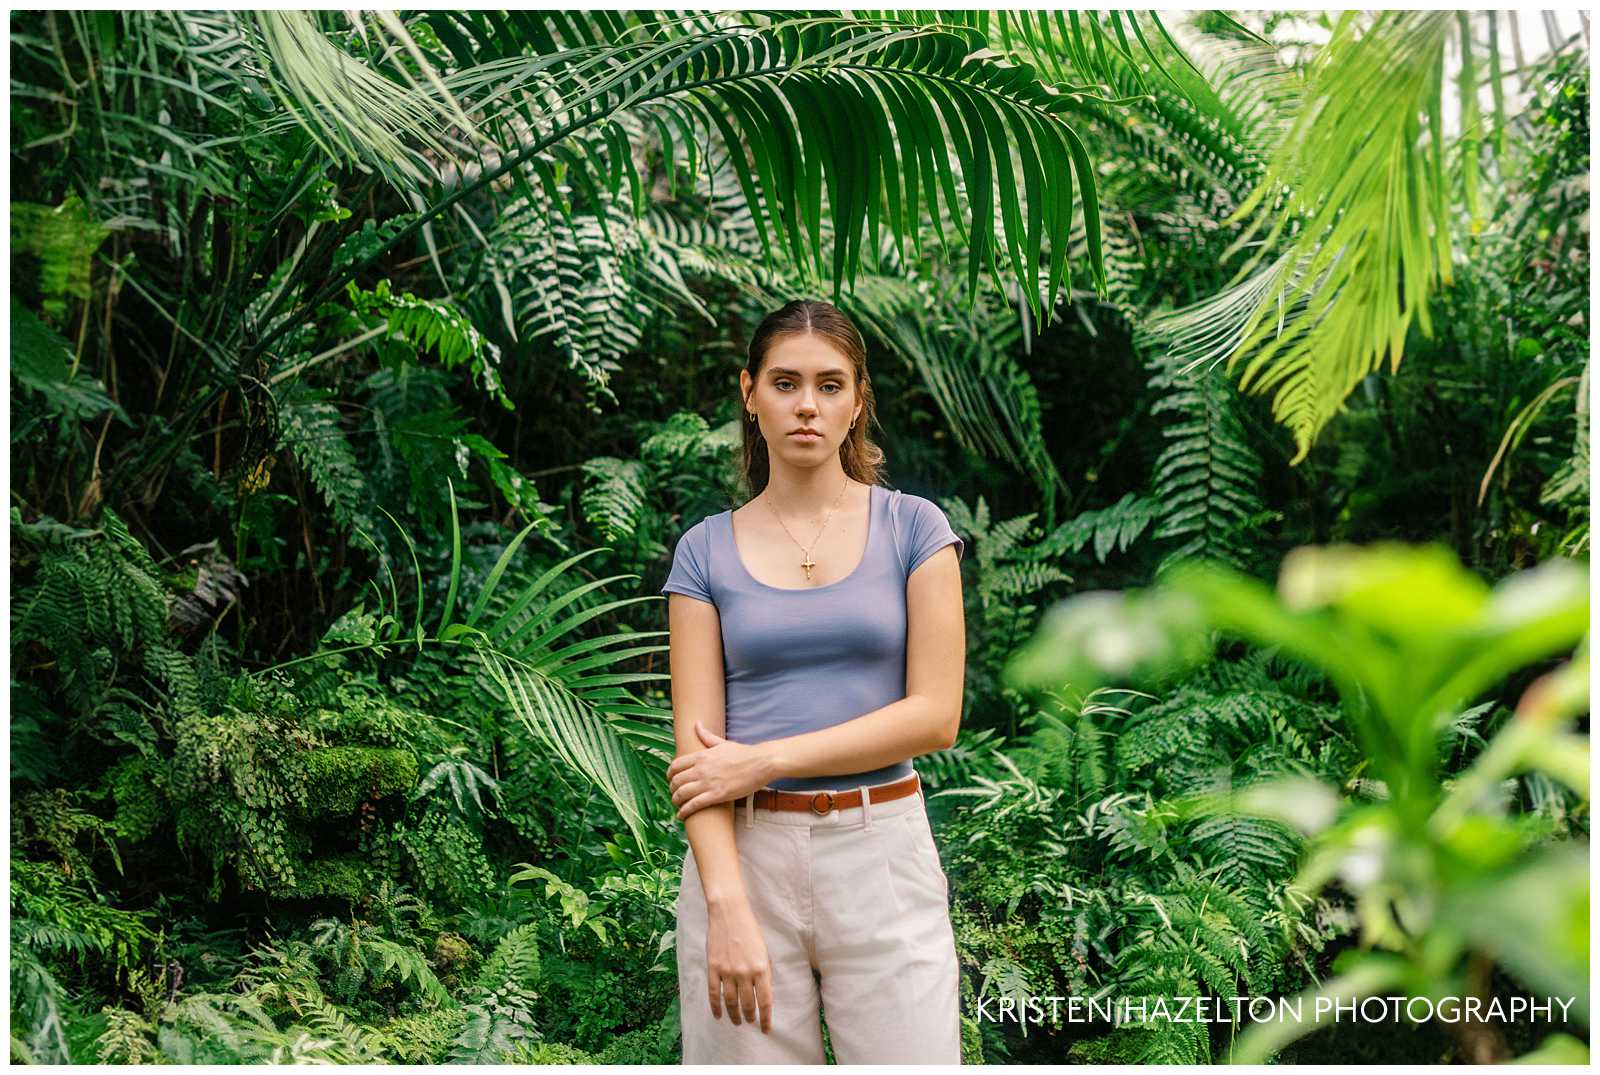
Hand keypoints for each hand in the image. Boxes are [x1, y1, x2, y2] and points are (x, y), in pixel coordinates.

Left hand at [667, 722, 775, 820]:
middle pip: (676, 780)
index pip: (676, 765)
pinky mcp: (716, 795)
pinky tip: (682, 815)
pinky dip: (684, 811)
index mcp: (701, 755)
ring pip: (681, 793)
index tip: (671, 778)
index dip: (670, 774)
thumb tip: (697, 724)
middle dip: (671, 788)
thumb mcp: (722, 742)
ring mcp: (708, 782)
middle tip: (674, 793)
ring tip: (677, 804)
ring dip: (676, 800)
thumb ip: (706, 736)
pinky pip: (694, 805)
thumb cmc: (744, 753)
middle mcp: (701, 769)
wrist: (761, 763)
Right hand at [706, 894, 773, 1031]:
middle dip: (750, 1017)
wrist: (729, 913)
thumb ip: (764, 973)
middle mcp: (744, 973)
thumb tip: (764, 994)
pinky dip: (715, 1007)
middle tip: (750, 1022)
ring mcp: (727, 971)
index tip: (766, 1029)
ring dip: (734, 1015)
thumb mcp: (764, 951)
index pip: (765, 1001)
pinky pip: (714, 993)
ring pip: (730, 1002)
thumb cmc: (750, 930)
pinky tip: (718, 1015)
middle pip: (747, 1005)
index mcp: (761, 968)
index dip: (766, 1018)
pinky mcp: (713, 967)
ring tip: (737, 1022)